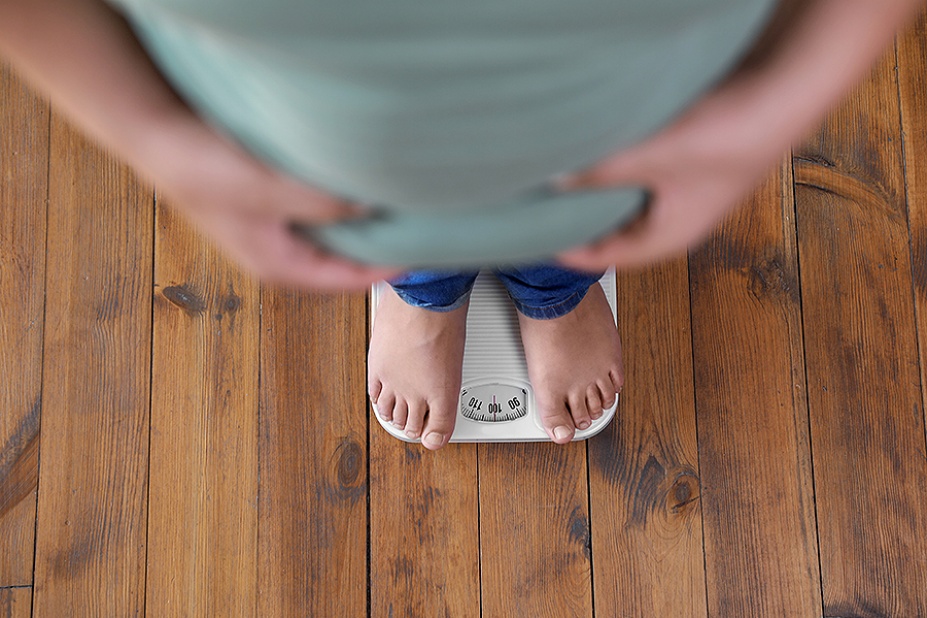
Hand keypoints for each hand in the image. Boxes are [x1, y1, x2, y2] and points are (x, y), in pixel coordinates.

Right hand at [149, 121, 401, 289]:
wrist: (159, 140)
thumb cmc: (203, 172)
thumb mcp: (269, 190)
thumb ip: (323, 201)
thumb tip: (369, 205)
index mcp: (279, 267)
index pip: (346, 281)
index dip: (385, 270)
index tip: (417, 253)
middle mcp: (279, 257)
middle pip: (342, 265)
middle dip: (375, 251)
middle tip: (411, 231)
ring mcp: (273, 234)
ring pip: (330, 240)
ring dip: (358, 228)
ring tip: (391, 211)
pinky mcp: (270, 210)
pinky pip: (317, 218)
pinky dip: (339, 209)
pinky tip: (353, 190)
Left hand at [555, 74, 788, 270]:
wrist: (785, 92)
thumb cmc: (728, 136)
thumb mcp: (649, 158)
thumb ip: (598, 174)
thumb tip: (553, 182)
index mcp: (670, 237)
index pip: (609, 258)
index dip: (572, 254)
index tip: (539, 242)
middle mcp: (680, 221)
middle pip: (619, 233)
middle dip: (584, 223)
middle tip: (546, 210)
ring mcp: (690, 193)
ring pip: (633, 203)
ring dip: (603, 194)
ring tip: (569, 180)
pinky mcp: (695, 163)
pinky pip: (646, 178)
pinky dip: (622, 170)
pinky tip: (606, 151)